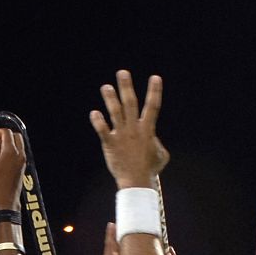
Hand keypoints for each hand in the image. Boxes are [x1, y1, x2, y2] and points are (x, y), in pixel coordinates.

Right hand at [0, 128, 26, 207]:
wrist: (7, 198)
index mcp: (10, 151)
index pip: (7, 133)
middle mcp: (19, 153)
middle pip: (16, 135)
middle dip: (7, 134)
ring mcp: (23, 159)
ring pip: (20, 143)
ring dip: (10, 142)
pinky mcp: (23, 165)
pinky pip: (20, 151)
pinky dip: (13, 149)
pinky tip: (4, 155)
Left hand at [89, 70, 167, 187]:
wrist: (137, 181)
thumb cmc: (150, 169)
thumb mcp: (161, 155)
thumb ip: (158, 144)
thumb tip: (154, 140)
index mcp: (148, 130)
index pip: (153, 107)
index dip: (154, 91)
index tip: (155, 77)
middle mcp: (134, 129)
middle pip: (131, 103)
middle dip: (127, 87)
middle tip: (122, 73)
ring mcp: (121, 135)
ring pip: (115, 113)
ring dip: (110, 99)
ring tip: (106, 87)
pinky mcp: (110, 144)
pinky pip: (103, 130)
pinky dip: (98, 121)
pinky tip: (94, 113)